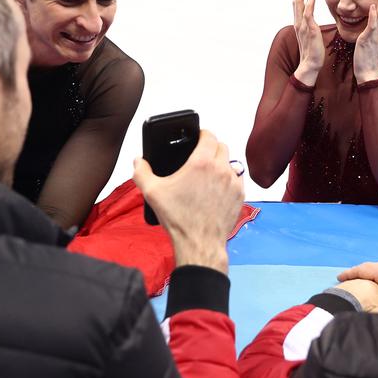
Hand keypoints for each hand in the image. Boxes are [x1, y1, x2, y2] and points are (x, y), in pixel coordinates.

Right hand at [133, 130, 244, 273]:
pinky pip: (237, 180)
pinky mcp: (240, 196)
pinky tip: (216, 190)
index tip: (198, 137)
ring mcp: (233, 183)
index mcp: (201, 162)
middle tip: (200, 157)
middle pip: (222, 147)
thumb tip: (138, 162)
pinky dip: (229, 180)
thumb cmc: (179, 218)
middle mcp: (221, 169)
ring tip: (208, 175)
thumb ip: (141, 173)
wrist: (199, 243)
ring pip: (231, 163)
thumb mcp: (152, 192)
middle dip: (212, 148)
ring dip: (221, 164)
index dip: (202, 134)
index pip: (209, 135)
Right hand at [292, 0, 324, 86]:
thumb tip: (313, 25)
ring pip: (301, 3)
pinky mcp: (309, 29)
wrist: (310, 65)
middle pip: (297, 1)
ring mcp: (302, 26)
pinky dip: (310, 0)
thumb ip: (310, 29)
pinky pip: (308, 11)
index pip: (298, 6)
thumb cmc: (313, 53)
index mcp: (298, 25)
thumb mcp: (310, 38)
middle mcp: (298, 24)